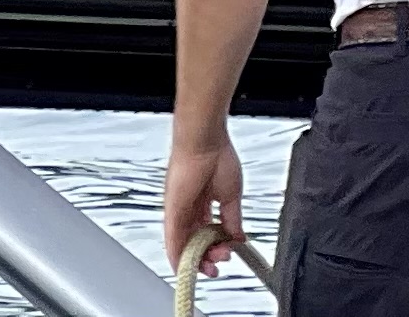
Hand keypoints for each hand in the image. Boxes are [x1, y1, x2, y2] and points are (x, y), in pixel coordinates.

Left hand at [163, 132, 243, 276]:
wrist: (206, 140)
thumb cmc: (217, 156)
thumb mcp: (231, 196)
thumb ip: (232, 220)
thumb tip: (237, 238)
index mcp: (202, 203)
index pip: (206, 234)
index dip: (215, 248)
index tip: (226, 255)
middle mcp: (187, 208)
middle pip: (195, 242)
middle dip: (209, 257)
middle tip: (221, 261)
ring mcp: (178, 209)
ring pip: (184, 244)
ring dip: (198, 260)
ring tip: (213, 264)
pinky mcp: (172, 208)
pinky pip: (171, 237)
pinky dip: (176, 255)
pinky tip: (181, 268)